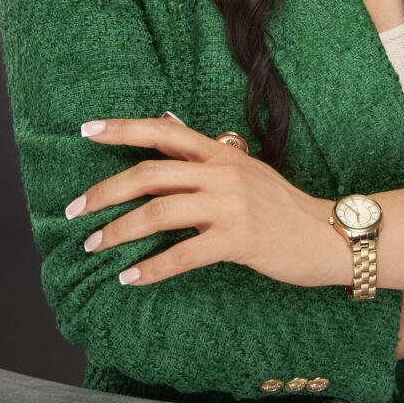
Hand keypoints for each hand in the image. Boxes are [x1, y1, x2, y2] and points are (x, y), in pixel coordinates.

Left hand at [69, 115, 339, 288]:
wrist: (328, 234)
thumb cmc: (283, 207)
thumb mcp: (247, 170)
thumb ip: (208, 155)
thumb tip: (169, 124)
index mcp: (221, 153)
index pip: (163, 131)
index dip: (123, 129)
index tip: (87, 129)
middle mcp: (222, 173)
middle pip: (150, 173)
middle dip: (106, 191)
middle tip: (75, 211)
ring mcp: (230, 206)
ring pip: (159, 212)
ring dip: (120, 231)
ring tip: (95, 246)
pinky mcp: (238, 240)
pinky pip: (183, 254)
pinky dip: (152, 267)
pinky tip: (131, 278)